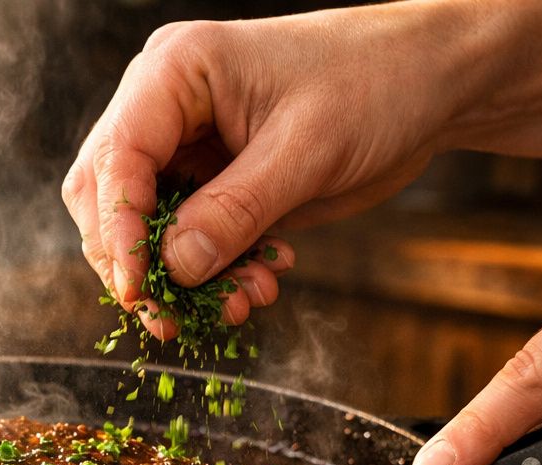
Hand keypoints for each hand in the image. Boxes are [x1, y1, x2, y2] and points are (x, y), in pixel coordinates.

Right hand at [63, 7, 446, 325]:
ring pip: (146, 226)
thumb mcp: (307, 150)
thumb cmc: (376, 84)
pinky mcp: (215, 180)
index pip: (116, 156)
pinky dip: (214, 272)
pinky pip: (189, 238)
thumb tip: (175, 267)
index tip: (140, 289)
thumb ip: (236, 211)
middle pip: (108, 195)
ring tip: (239, 304)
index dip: (118, 228)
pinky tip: (256, 285)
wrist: (433, 82)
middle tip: (173, 317)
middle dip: (139, 262)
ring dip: (183, 277)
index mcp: (175, 71)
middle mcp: (166, 105)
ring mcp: (188, 144)